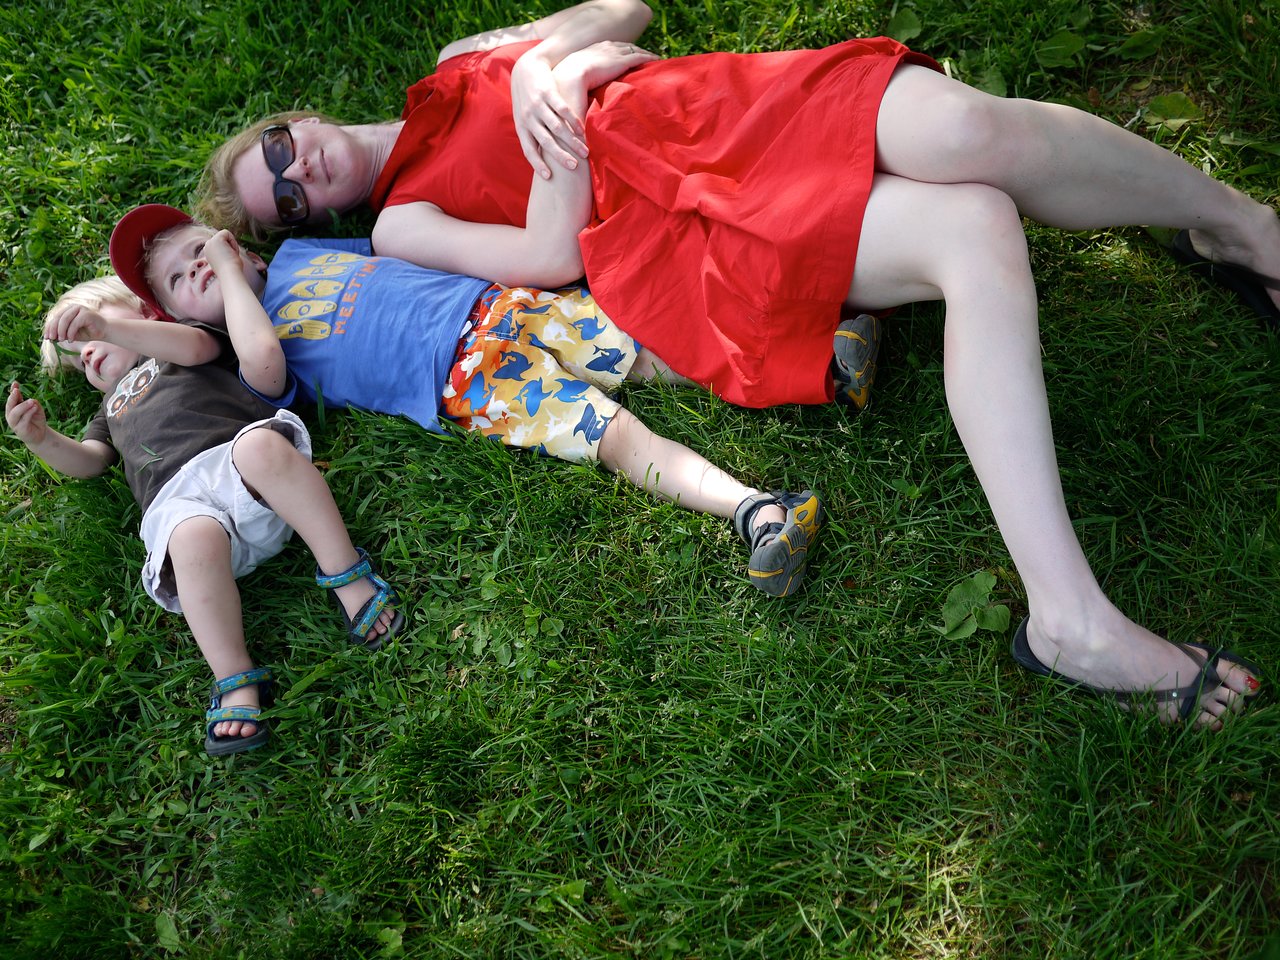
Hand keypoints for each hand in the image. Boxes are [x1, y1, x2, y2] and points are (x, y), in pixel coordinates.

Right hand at [6, 382, 47, 446]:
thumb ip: (34, 403)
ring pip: (15, 413)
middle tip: (17, 390)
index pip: (12, 398)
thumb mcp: (37, 409)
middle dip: (12, 397)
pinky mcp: (21, 429)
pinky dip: (29, 412)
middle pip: (9, 405)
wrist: (40, 435)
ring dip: (23, 406)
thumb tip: (32, 400)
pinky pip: (24, 419)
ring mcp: (15, 423)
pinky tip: (35, 407)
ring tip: (32, 401)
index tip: (15, 383)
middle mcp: (11, 415)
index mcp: (14, 408)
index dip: (13, 390)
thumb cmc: (36, 420)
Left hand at [43, 303, 106, 344]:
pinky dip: (71, 332)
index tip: (46, 338)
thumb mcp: (71, 333)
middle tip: (52, 340)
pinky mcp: (86, 314)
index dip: (49, 327)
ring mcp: (80, 309)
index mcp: (68, 310)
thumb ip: (61, 332)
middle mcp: (73, 307)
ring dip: (61, 331)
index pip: (55, 317)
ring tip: (61, 340)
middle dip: (54, 330)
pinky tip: (71, 340)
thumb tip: (49, 337)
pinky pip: (74, 323)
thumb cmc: (87, 333)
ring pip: (65, 319)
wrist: (104, 332)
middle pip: (58, 317)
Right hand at [203, 229, 245, 274]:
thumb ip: (225, 253)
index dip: (229, 250)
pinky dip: (232, 241)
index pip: (222, 244)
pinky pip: (227, 232)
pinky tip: (230, 251)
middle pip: (223, 239)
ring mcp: (210, 243)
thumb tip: (229, 250)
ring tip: (230, 256)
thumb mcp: (226, 260)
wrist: (229, 274)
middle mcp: (207, 246)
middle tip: (229, 258)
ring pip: (225, 235)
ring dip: (232, 245)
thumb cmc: (231, 271)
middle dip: (230, 246)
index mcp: (209, 252)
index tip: (228, 261)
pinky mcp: (215, 239)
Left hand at [512, 49, 586, 178]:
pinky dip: (573, 121)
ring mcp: (538, 104)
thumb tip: (543, 159)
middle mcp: (528, 117)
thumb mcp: (524, 116)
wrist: (527, 67)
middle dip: (560, 156)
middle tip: (575, 167)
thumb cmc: (528, 97)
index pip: (529, 150)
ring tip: (585, 151)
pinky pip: (562, 110)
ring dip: (571, 141)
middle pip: (546, 141)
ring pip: (557, 127)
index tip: (549, 177)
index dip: (538, 164)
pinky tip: (583, 130)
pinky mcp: (548, 92)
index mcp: (522, 126)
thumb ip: (532, 134)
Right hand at [559, 40, 657, 91]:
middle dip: (632, 50)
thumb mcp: (572, 85)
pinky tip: (657, 60)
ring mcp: (613, 54)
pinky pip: (639, 57)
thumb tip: (580, 113)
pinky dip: (648, 58)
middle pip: (621, 47)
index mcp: (589, 53)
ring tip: (652, 58)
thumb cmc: (565, 88)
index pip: (606, 50)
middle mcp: (603, 49)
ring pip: (632, 50)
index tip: (623, 58)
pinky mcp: (621, 62)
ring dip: (642, 53)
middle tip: (642, 56)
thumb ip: (579, 92)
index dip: (616, 53)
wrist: (569, 78)